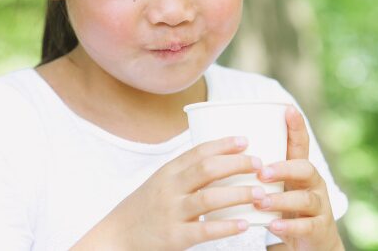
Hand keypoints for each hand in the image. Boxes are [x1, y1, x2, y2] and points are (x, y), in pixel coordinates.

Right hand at [92, 136, 263, 250]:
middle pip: (207, 169)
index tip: (245, 140)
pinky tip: (244, 225)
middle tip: (259, 164)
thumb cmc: (146, 206)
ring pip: (209, 198)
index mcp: (168, 171)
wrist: (117, 234)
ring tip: (260, 193)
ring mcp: (172, 211)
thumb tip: (220, 162)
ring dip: (238, 194)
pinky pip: (203, 230)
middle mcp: (170, 187)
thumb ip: (185, 172)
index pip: (198, 151)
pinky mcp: (174, 237)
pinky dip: (226, 227)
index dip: (223, 144)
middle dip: (236, 164)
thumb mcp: (161, 182)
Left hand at [253, 106, 343, 250]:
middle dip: (283, 168)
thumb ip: (258, 167)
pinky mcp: (319, 229)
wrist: (310, 242)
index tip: (288, 109)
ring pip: (304, 199)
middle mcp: (312, 182)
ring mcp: (319, 206)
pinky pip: (306, 227)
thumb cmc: (283, 204)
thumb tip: (223, 145)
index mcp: (299, 166)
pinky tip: (273, 226)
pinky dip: (289, 226)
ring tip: (260, 201)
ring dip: (281, 200)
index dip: (296, 126)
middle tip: (261, 171)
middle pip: (305, 168)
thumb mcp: (275, 183)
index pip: (300, 143)